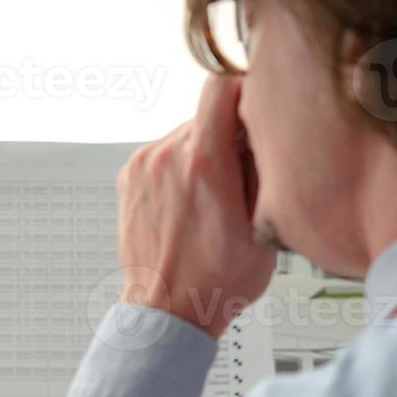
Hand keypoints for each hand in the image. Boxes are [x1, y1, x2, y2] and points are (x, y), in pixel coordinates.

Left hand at [116, 76, 275, 338]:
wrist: (168, 309)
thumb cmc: (219, 277)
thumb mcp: (264, 222)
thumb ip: (266, 167)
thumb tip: (267, 127)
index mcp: (203, 162)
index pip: (222, 86)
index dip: (245, 93)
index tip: (257, 113)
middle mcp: (167, 156)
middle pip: (207, 115)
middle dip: (228, 135)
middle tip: (241, 175)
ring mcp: (143, 165)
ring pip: (185, 135)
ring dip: (203, 153)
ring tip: (213, 198)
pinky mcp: (129, 177)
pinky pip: (164, 154)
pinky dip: (179, 168)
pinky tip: (190, 204)